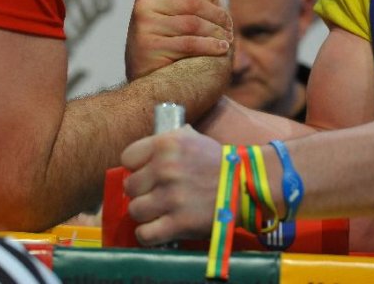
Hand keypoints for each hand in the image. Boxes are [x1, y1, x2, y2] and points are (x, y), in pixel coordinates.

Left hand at [121, 126, 221, 244]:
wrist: (246, 185)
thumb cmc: (217, 161)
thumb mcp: (192, 139)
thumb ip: (167, 140)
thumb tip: (148, 147)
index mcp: (165, 144)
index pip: (127, 158)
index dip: (135, 168)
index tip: (145, 174)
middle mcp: (165, 169)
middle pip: (130, 187)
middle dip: (141, 192)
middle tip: (154, 195)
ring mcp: (171, 197)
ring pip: (135, 211)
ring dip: (145, 214)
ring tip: (158, 212)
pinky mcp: (179, 223)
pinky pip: (145, 234)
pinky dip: (149, 235)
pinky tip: (158, 229)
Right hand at [125, 0, 231, 80]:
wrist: (152, 76)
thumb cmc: (168, 37)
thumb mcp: (174, 9)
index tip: (219, 4)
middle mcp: (142, 4)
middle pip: (192, 2)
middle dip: (217, 14)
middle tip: (229, 25)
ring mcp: (143, 25)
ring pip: (192, 23)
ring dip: (216, 32)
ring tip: (228, 38)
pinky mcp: (149, 47)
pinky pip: (189, 43)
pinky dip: (210, 46)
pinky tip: (222, 49)